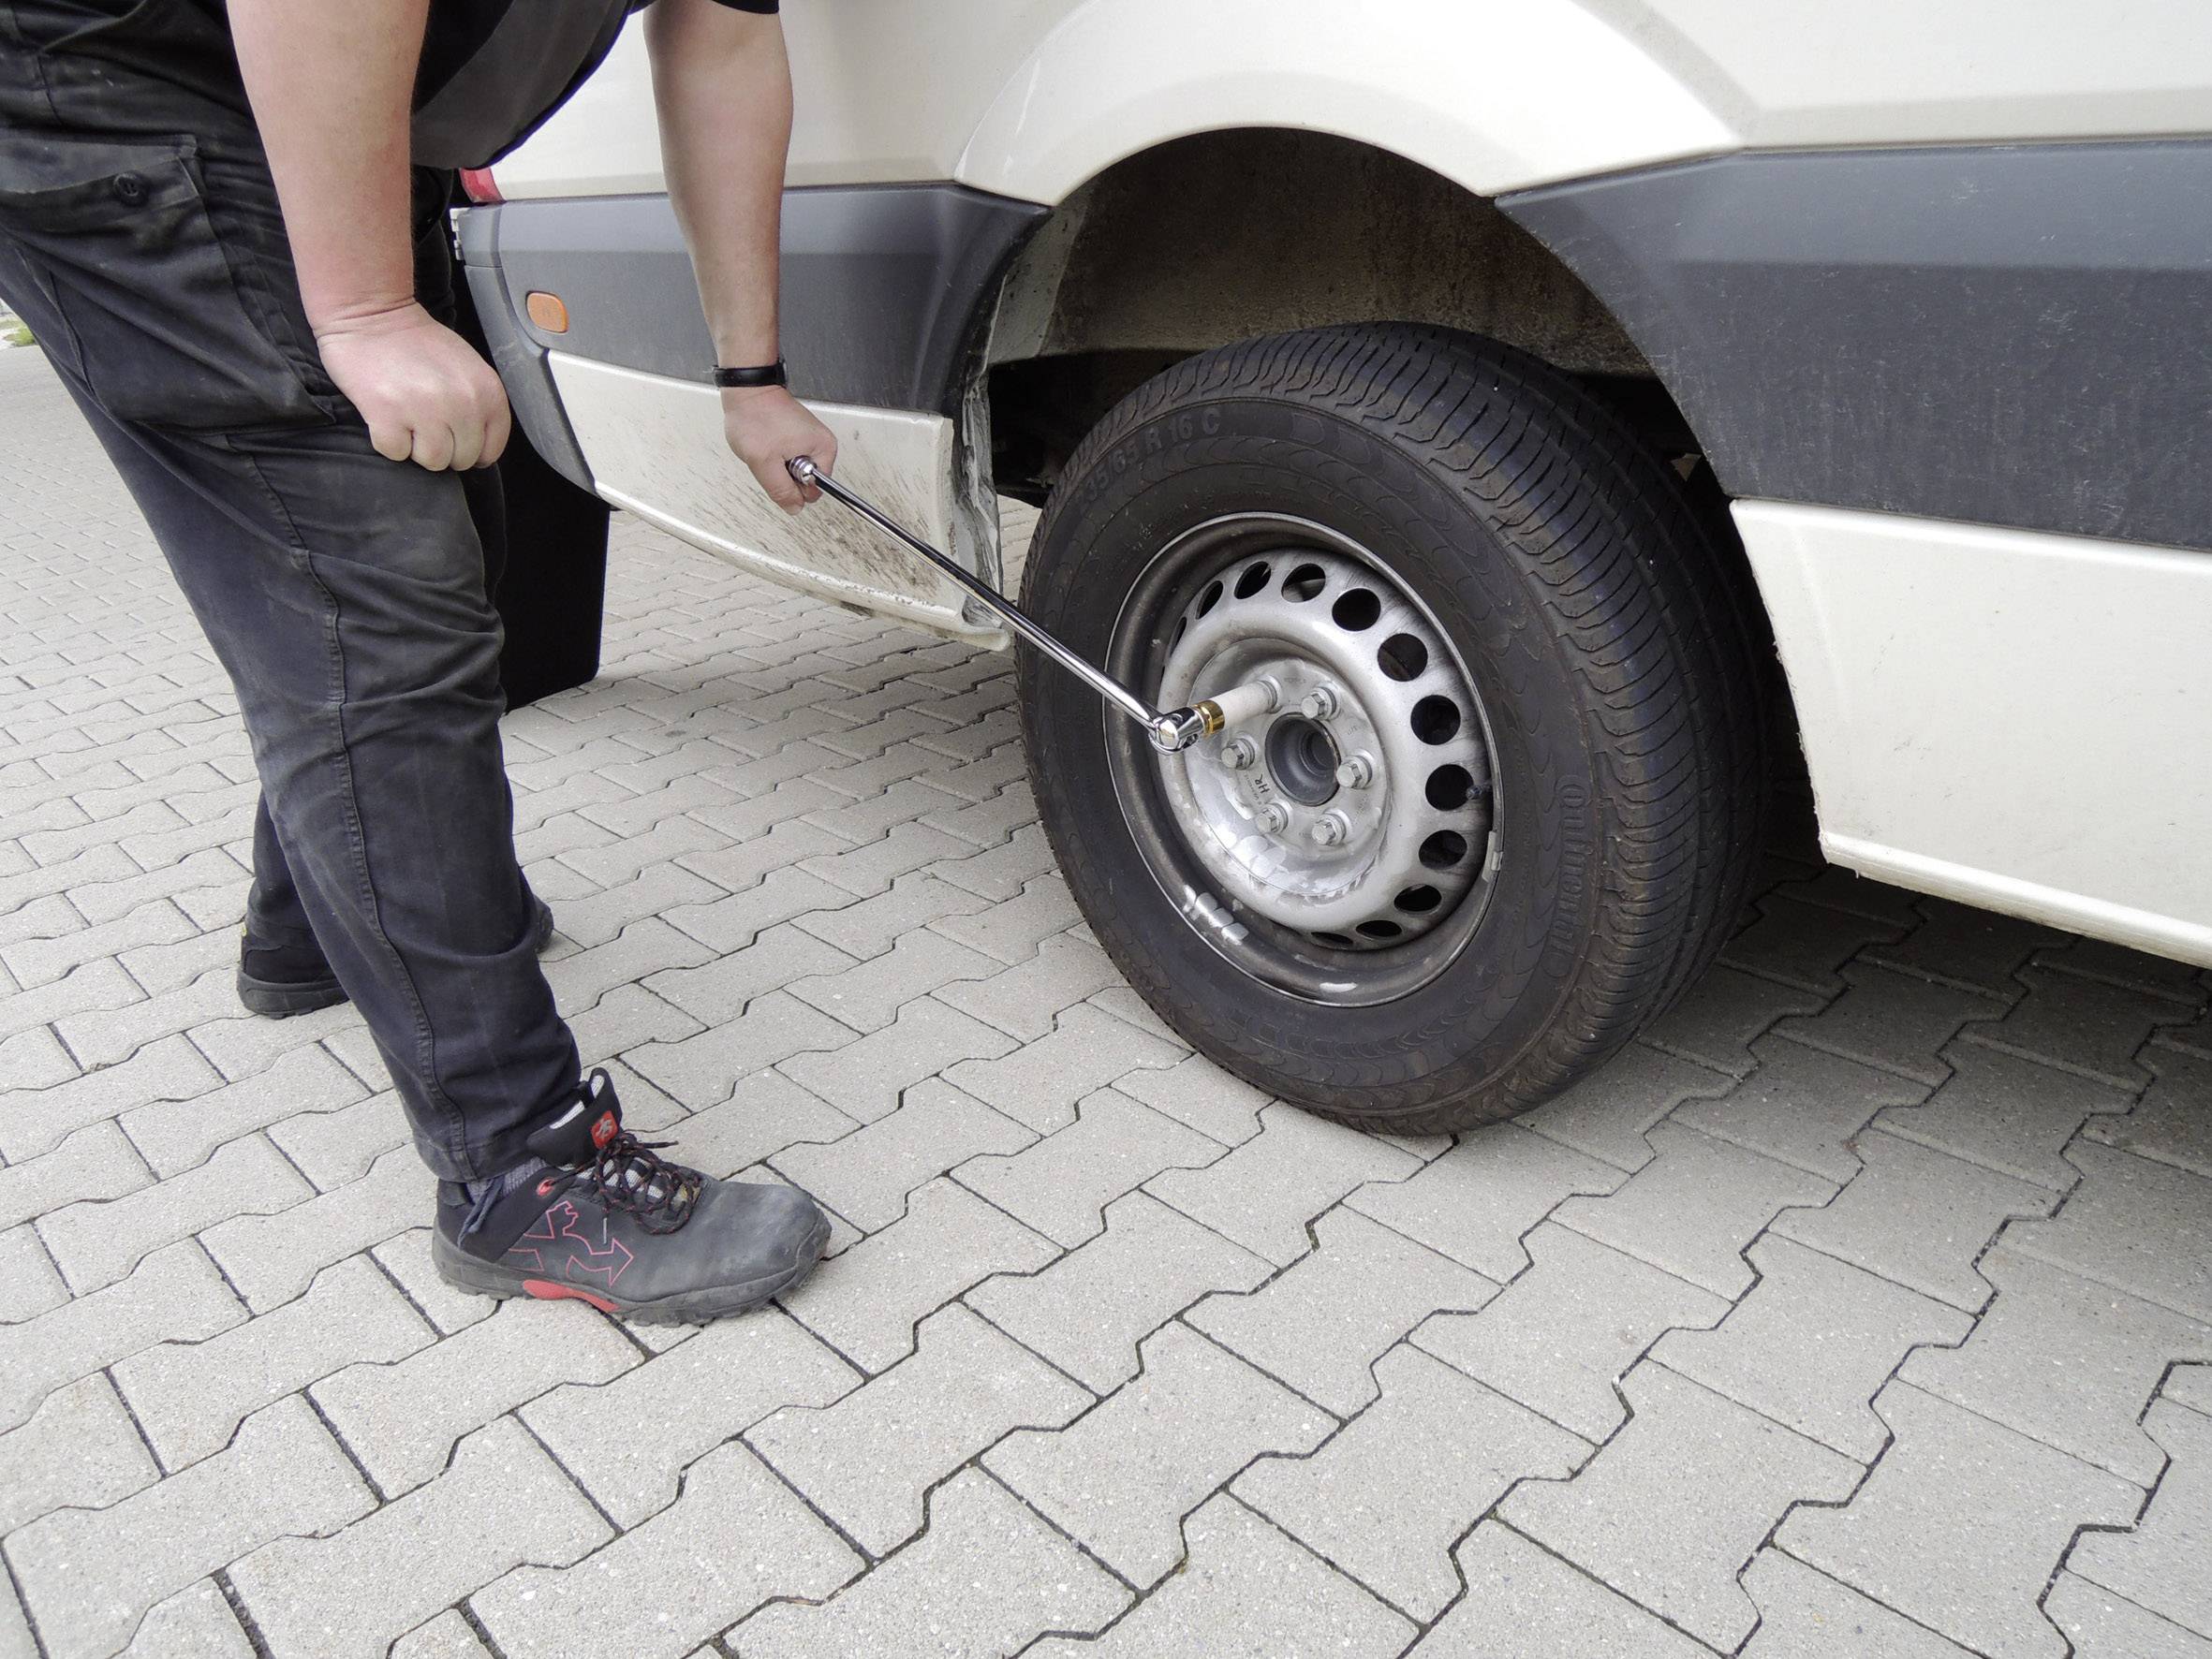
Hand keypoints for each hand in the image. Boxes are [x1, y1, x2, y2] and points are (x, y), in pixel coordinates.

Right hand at [314, 301, 511, 470]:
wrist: (371, 314)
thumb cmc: (417, 343)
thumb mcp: (468, 369)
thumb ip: (479, 406)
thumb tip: (480, 450)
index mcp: (488, 393)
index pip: (490, 450)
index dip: (470, 448)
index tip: (454, 436)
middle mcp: (462, 404)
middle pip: (461, 460)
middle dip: (443, 446)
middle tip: (424, 419)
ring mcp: (425, 411)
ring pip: (432, 461)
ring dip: (416, 446)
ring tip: (406, 417)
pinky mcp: (387, 416)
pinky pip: (396, 453)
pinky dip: (387, 440)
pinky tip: (386, 415)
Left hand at [722, 385, 837, 512]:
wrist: (746, 391)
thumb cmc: (756, 417)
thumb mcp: (765, 463)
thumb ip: (782, 491)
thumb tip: (795, 508)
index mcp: (824, 450)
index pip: (814, 489)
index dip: (794, 487)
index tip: (779, 469)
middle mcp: (822, 444)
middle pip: (806, 481)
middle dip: (785, 476)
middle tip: (771, 457)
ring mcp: (811, 439)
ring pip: (795, 471)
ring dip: (778, 465)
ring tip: (769, 447)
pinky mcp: (799, 435)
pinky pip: (789, 458)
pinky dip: (775, 455)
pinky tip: (768, 443)